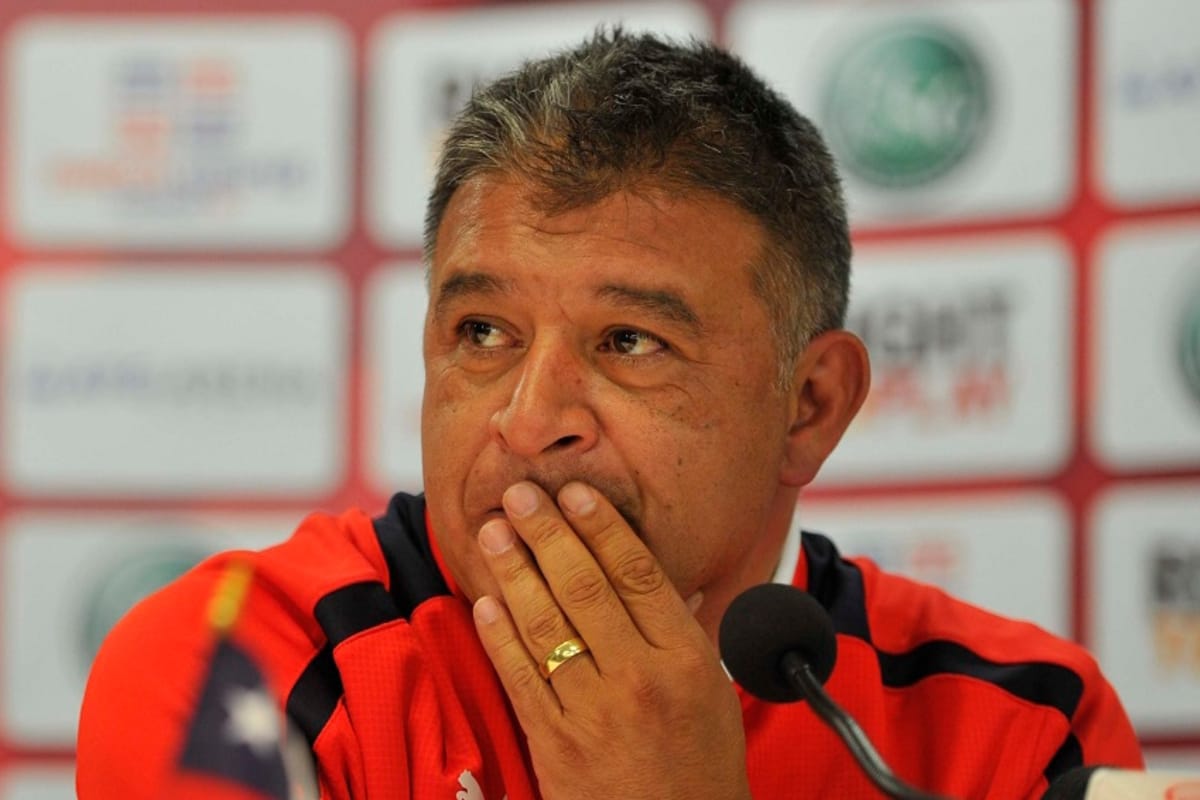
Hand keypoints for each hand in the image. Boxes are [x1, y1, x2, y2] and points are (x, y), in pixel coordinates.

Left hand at [472, 480, 751, 799]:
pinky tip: (486, 600)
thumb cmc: (701, 767)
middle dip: (546, 532)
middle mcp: (639, 677)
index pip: (637, 572)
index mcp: (686, 658)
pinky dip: (499, 634)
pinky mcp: (554, 744)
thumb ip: (682, 634)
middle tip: (520, 495)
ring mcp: (593, 710)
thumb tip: (660, 582)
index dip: (602, 526)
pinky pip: (519, 676)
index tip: (576, 493)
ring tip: (493, 532)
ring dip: (513, 570)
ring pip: (544, 622)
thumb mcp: (713, 693)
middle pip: (584, 585)